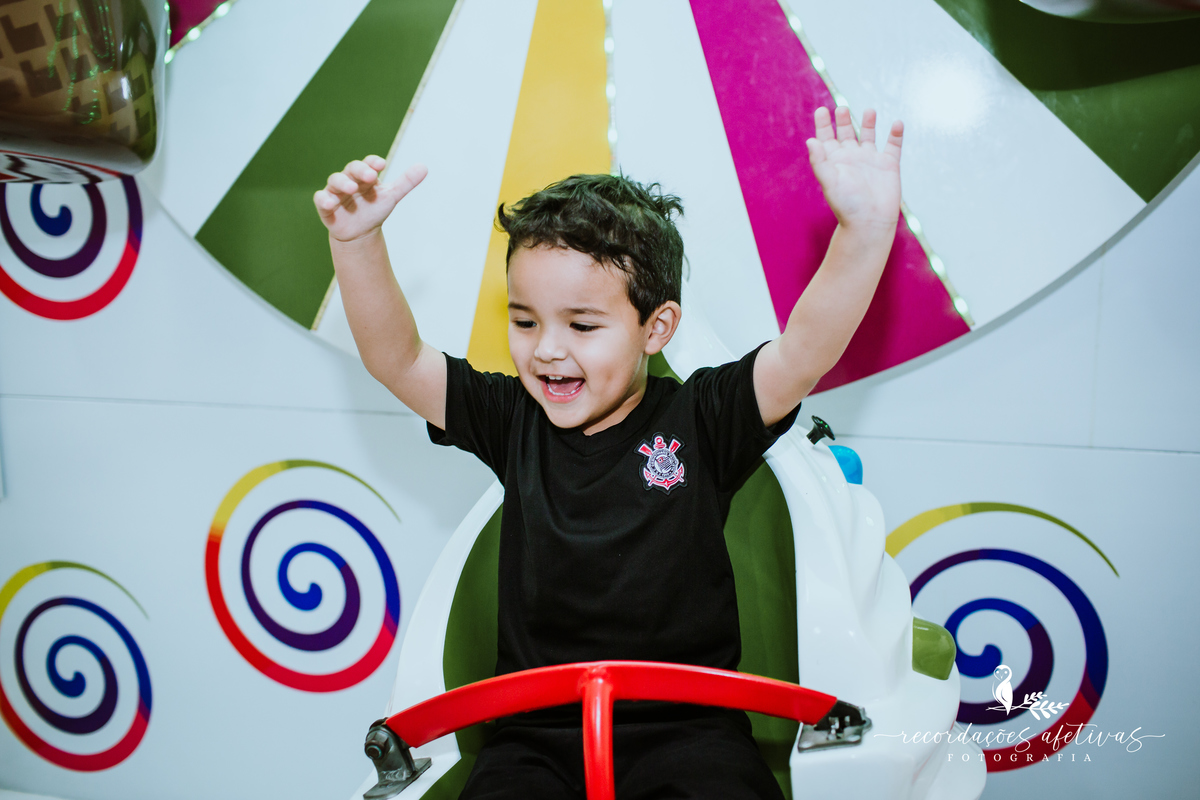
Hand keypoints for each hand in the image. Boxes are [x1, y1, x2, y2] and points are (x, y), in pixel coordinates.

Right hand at [314, 156, 426, 242]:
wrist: (360, 233)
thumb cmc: (374, 209)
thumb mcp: (391, 196)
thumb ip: (406, 182)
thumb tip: (424, 167)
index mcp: (365, 176)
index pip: (368, 164)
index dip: (372, 163)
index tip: (382, 164)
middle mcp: (349, 180)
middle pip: (352, 169)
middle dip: (360, 171)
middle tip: (371, 176)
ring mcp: (336, 192)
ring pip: (335, 181)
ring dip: (343, 183)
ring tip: (352, 188)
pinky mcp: (325, 206)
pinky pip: (321, 199)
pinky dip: (324, 200)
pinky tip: (331, 203)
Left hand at [806, 107, 901, 231]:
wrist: (870, 222)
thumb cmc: (847, 205)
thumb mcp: (829, 182)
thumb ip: (819, 161)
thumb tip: (810, 141)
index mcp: (835, 162)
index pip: (826, 138)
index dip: (823, 124)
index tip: (822, 110)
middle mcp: (852, 159)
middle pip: (846, 133)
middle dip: (844, 120)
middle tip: (842, 108)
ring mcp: (871, 161)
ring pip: (869, 136)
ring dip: (868, 123)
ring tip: (869, 110)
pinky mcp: (889, 165)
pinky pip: (893, 145)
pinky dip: (896, 134)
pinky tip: (897, 123)